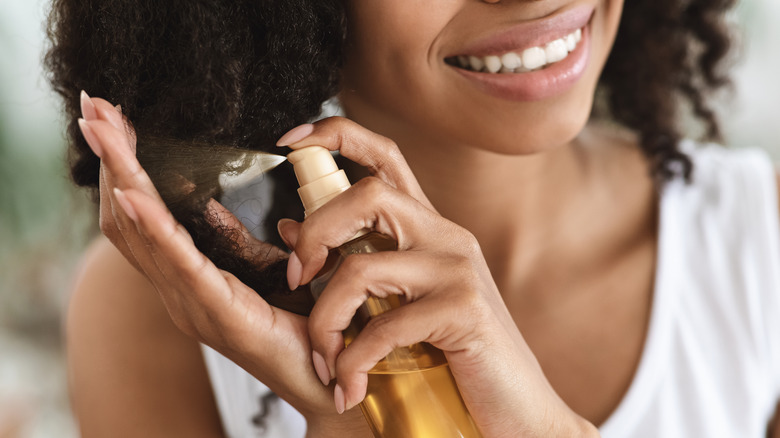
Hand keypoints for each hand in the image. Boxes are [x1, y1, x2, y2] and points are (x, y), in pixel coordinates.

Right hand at [76, 92, 370, 436]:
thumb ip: (274, 251)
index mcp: (191, 278)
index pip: (145, 215)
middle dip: (112, 159)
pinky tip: (132, 193)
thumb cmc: (307, 330)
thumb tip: (281, 225)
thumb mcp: (286, 279)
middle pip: (129, 216)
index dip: (127, 168)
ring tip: (103, 129)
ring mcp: (190, 303)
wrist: (328, 380)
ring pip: (142, 231)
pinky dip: (153, 225)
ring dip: (122, 175)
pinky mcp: (216, 312)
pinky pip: (178, 263)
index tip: (115, 120)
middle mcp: (178, 290)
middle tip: (94, 107)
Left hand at [277, 117, 599, 436]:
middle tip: (297, 280)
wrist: (519, 410)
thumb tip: (290, 227)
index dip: (335, 136)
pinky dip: (353, 361)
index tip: (287, 144)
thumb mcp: (399, 302)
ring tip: (326, 361)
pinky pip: (384, 326)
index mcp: (428, 228)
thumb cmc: (453, 356)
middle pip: (366, 194)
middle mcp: (446, 236)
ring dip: (325, 320)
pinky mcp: (465, 311)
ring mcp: (458, 270)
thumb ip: (353, 262)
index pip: (384, 155)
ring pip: (362, 267)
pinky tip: (351, 386)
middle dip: (314, 233)